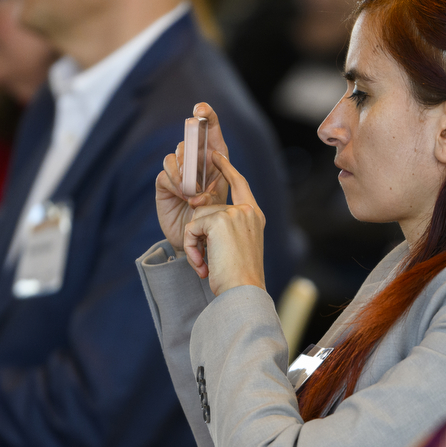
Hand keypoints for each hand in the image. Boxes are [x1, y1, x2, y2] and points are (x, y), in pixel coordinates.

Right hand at [155, 102, 229, 249]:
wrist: (198, 241)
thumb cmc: (215, 220)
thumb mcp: (222, 202)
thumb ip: (214, 188)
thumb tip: (199, 184)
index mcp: (215, 158)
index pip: (210, 130)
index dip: (206, 116)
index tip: (201, 109)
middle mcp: (196, 161)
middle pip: (189, 138)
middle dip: (191, 146)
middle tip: (196, 161)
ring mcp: (179, 172)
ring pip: (176, 155)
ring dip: (185, 172)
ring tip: (193, 192)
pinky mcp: (165, 183)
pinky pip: (167, 173)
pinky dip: (176, 182)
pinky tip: (183, 195)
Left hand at [182, 150, 267, 294]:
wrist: (243, 291)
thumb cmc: (239, 278)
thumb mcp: (238, 248)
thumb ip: (228, 228)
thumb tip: (201, 215)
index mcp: (255, 216)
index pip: (240, 183)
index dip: (227, 168)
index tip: (216, 155)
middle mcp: (247, 211)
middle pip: (208, 207)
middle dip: (198, 232)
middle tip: (204, 260)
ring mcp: (235, 213)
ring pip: (198, 217)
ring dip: (195, 243)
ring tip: (204, 264)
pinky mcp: (220, 220)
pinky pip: (192, 227)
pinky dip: (191, 247)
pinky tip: (201, 263)